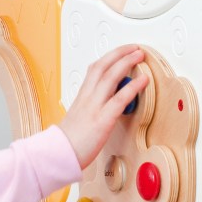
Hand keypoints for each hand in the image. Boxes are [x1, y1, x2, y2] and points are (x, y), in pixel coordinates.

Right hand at [59, 44, 149, 168]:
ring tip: (139, 56)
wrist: (58, 153)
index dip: (110, 57)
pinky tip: (143, 80)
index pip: (95, 68)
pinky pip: (119, 99)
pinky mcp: (102, 120)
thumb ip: (91, 107)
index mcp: (82, 96)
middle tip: (134, 48)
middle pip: (103, 66)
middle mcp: (88, 97)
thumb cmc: (68, 141)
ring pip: (110, 76)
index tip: (121, 52)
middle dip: (120, 53)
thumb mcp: (79, 117)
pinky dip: (133, 87)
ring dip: (127, 62)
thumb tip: (104, 104)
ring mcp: (95, 107)